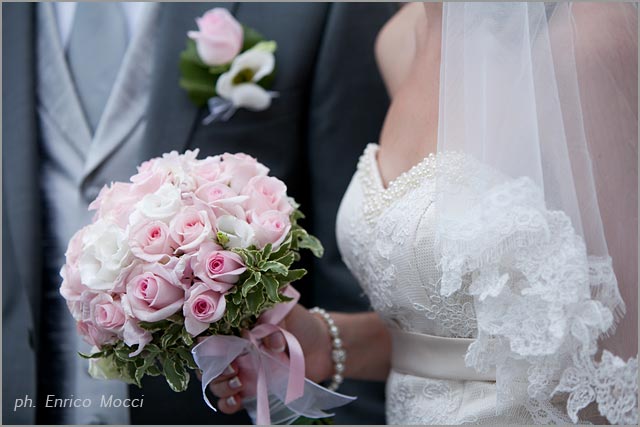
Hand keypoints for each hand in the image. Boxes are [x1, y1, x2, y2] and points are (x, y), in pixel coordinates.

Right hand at [207, 304, 333, 413]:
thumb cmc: (300, 323)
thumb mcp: (286, 313)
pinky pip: (230, 399)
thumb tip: (266, 340)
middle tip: (233, 368)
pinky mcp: (251, 388)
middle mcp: (235, 348)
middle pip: (209, 361)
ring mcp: (242, 369)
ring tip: (238, 383)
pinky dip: (228, 403)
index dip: (208, 343)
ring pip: (216, 381)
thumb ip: (271, 323)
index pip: (210, 334)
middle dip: (216, 368)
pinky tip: (237, 400)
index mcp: (237, 326)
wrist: (323, 345)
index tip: (220, 348)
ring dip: (221, 386)